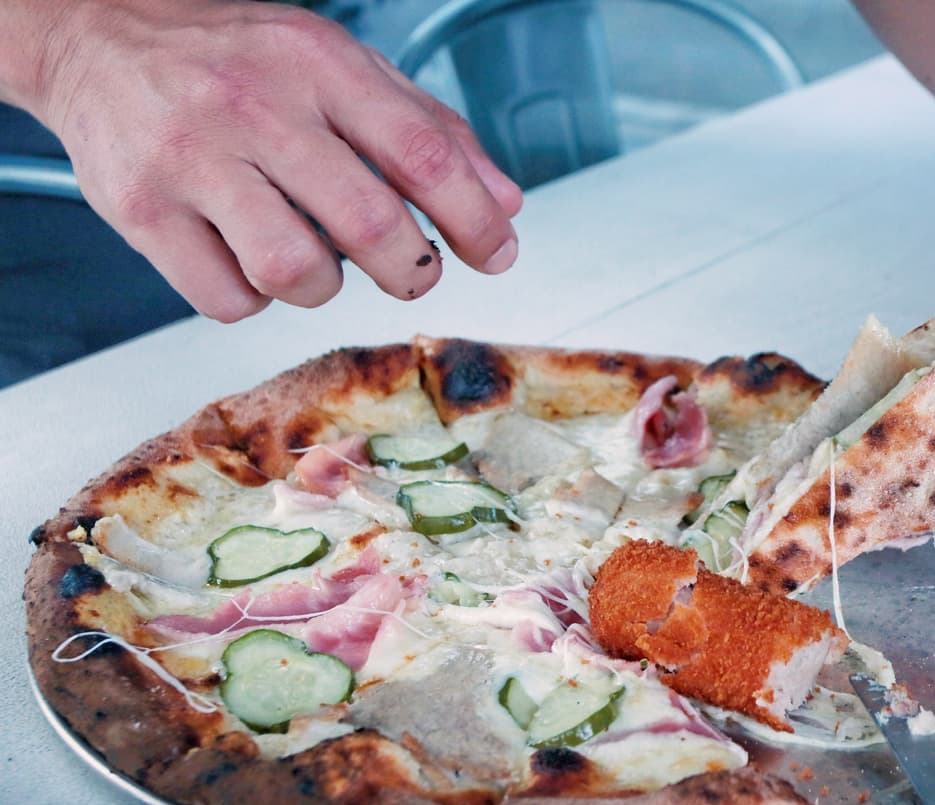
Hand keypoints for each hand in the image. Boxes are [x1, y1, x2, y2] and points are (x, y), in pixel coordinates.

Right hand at [33, 0, 521, 319]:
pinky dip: (254, 296)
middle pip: (369, 226)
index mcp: (317, 64)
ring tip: (312, 255)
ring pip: (297, 274)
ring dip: (324, 285)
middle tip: (412, 269)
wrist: (98, 40)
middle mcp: (254, 106)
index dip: (474, 219)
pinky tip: (246, 257)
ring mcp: (192, 160)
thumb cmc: (235, 60)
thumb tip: (503, 204)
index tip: (497, 253)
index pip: (424, 154)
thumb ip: (429, 130)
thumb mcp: (341, 68)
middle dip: (412, 268)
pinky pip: (230, 300)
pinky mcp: (142, 211)